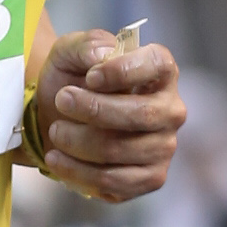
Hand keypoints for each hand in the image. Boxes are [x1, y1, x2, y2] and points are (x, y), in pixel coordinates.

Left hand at [33, 30, 185, 203]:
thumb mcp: (71, 51)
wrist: (56, 116)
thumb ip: (88, 45)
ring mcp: (164, 146)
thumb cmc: (72, 78)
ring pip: (122, 150)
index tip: (90, 77)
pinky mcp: (149, 178)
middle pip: (142, 114)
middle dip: (95, 109)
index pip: (158, 65)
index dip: (124, 71)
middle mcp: (171, 109)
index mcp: (161, 71)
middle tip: (61, 100)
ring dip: (79, 141)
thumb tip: (103, 57)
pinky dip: (78, 172)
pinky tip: (56, 159)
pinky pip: (115, 181)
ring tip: (55, 131)